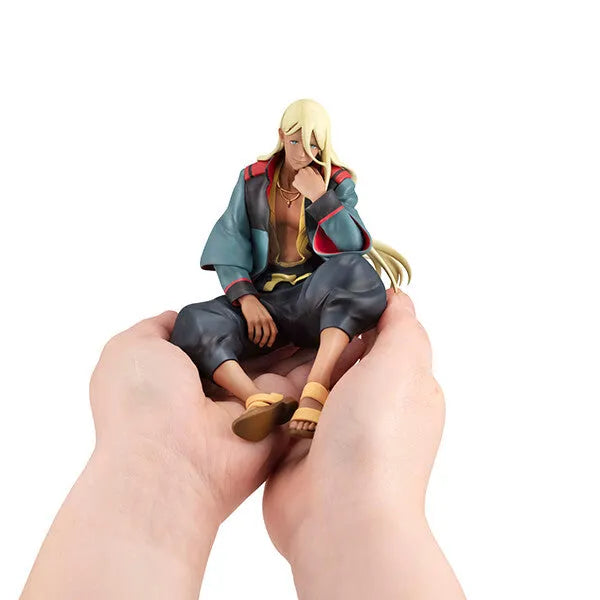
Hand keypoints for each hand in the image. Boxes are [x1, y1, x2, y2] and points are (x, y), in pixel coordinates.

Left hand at [22, 311, 327, 598]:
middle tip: (311, 291)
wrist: (168, 461)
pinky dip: (330, 361)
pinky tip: (349, 333)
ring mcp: (255, 405)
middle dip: (283, 322)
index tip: (273, 287)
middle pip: (262, 347)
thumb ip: (157, 328)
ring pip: (289, 363)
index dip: (247, 312)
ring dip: (310, 337)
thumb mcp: (131, 348)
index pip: (227, 333)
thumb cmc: (143, 399)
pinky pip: (310, 386)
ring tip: (335, 304)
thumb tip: (176, 315)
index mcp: (191, 369)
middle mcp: (224, 387)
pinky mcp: (282, 420)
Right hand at [239, 293, 277, 346]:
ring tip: (255, 341)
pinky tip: (250, 338)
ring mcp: (257, 320)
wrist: (249, 300)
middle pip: (266, 335)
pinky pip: (251, 332)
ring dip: (256, 340)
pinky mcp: (250, 321)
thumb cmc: (258, 308)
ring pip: (258, 335)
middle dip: (264, 342)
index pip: (273, 332)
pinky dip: (250, 337)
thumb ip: (271, 322)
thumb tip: (275, 332)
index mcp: (270, 319)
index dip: (272, 340)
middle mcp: (264, 320)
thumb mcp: (267, 314)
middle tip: (261, 345)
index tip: (269, 345)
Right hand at [262, 290, 464, 598]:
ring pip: (306, 379)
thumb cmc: (377, 436)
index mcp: (402, 384)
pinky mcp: (296, 444)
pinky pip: (281, 406)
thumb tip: (398, 298)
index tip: (324, 284)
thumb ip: (402, 327)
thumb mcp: (403, 364)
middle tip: (285, 306)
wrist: (338, 515)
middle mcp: (368, 405)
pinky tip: (253, 373)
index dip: (354, 308)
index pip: (379, 334)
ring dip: (291, 366)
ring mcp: (331, 426)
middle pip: (338, 354)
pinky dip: (272, 394)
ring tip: (264, 333)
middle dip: (316, 336)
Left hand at [293, 166, 325, 200]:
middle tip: (307, 182)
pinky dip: (297, 185)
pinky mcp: (294, 183)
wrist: (316, 195)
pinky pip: (295, 183)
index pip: (306, 169)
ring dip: (300, 180)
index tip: (310, 178)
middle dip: (303, 176)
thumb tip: (311, 168)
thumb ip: (314, 170)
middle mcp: (302, 171)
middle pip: (301, 172)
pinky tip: (303, 188)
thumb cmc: (319, 186)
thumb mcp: (319, 175)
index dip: (308, 174)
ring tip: (306, 185)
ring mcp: (297, 177)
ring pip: (297, 177)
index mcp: (308, 168)